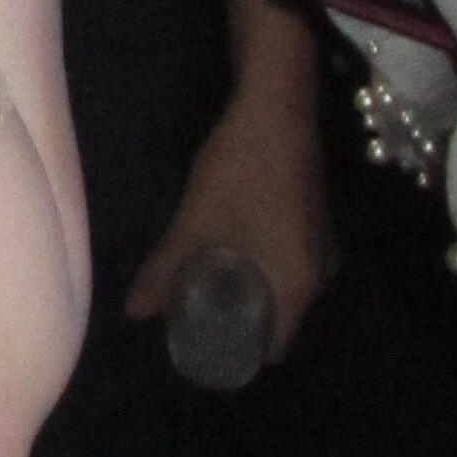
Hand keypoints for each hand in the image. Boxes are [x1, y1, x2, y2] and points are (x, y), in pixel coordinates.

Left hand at [124, 78, 334, 359]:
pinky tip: (229, 252)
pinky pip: (288, 262)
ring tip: (207, 287)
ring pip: (283, 288)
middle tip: (199, 317)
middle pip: (280, 318)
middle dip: (242, 322)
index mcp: (299, 283)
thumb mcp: (196, 222)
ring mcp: (322, 244)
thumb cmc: (240, 168)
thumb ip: (166, 270)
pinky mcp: (314, 219)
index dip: (242, 353)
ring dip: (251, 291)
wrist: (275, 104)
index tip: (207, 347)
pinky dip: (261, 267)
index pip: (276, 345)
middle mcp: (320, 272)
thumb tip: (133, 313)